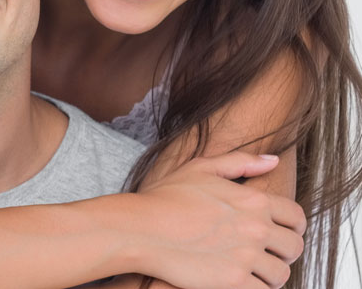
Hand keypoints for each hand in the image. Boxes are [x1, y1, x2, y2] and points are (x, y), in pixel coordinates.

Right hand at [133, 152, 305, 288]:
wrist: (139, 229)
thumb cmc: (163, 198)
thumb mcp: (200, 168)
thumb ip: (240, 161)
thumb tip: (274, 160)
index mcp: (254, 200)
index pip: (296, 217)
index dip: (293, 228)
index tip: (282, 234)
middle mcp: (257, 228)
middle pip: (293, 248)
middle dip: (283, 253)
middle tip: (267, 256)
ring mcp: (246, 256)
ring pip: (280, 274)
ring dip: (270, 275)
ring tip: (254, 273)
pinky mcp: (234, 281)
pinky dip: (256, 288)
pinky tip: (241, 283)